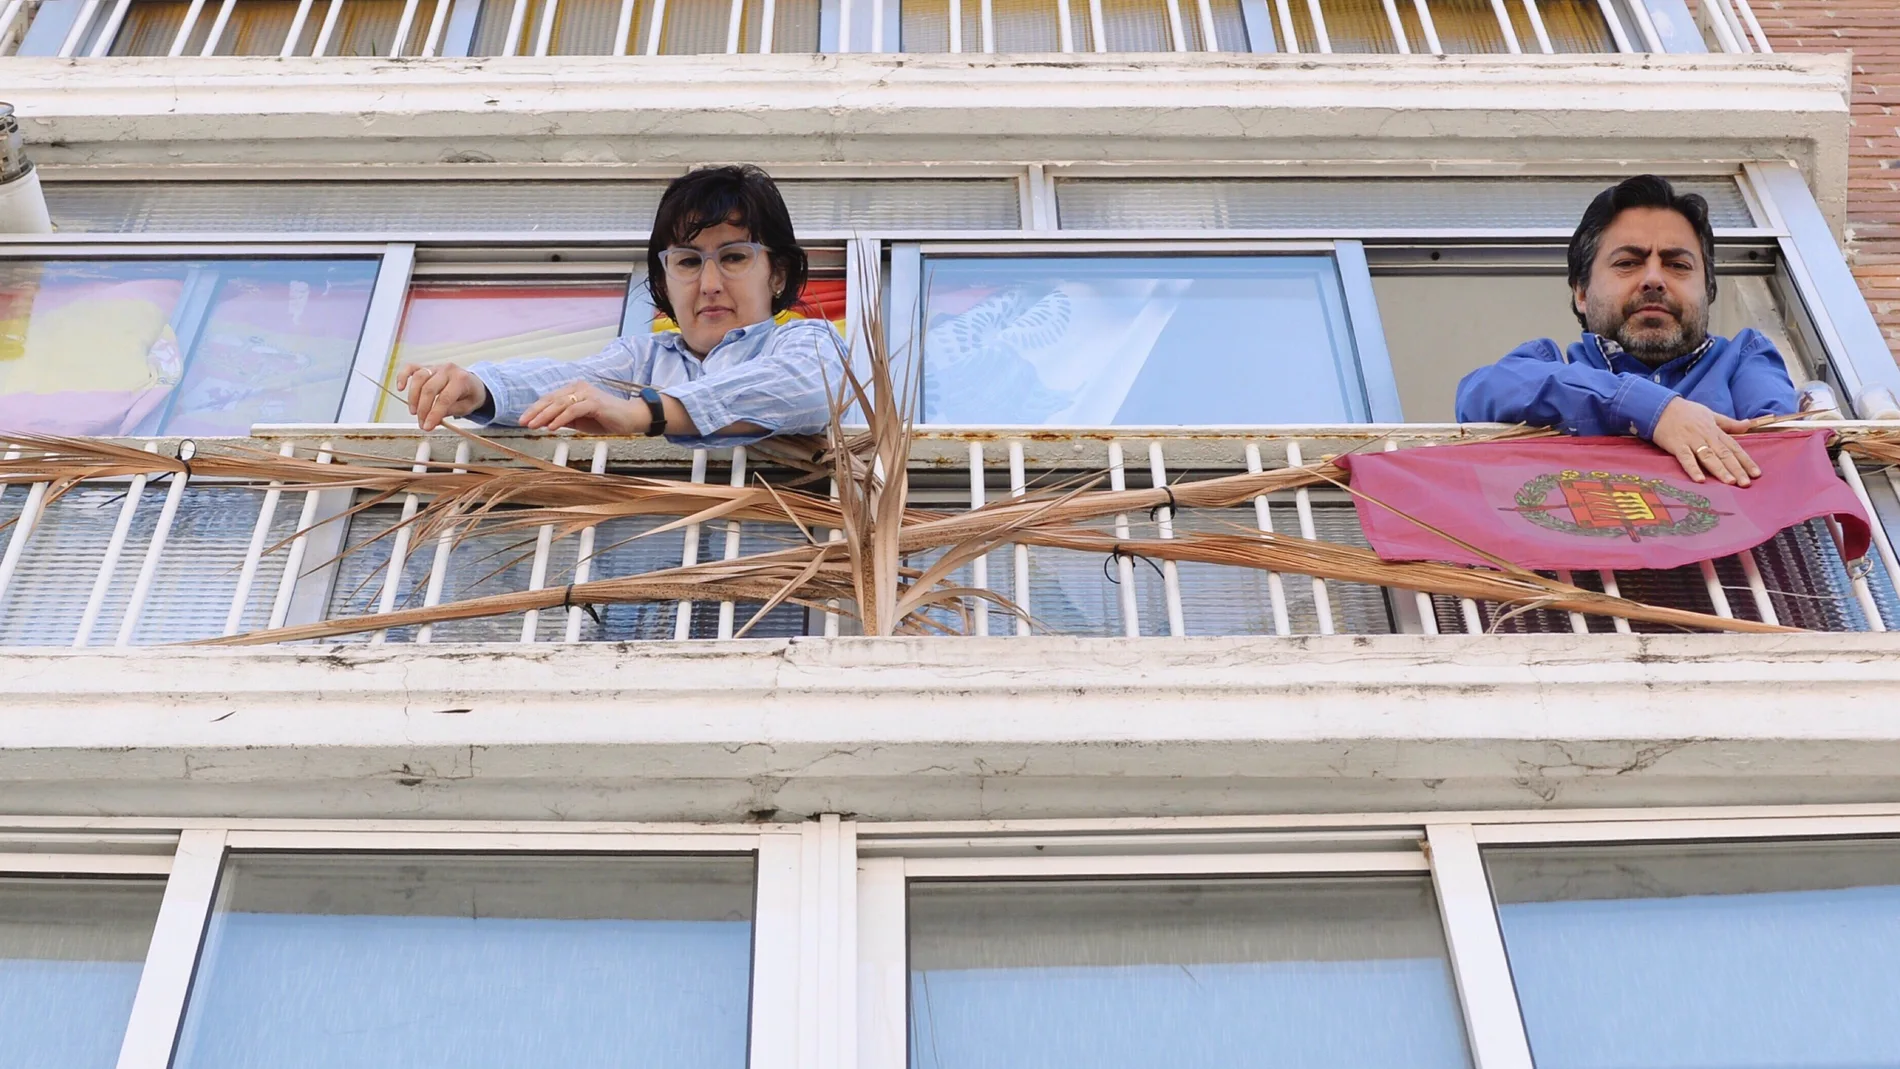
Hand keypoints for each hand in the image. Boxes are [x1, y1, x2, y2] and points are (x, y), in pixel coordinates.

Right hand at [395, 362, 487, 430]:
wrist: (474, 383)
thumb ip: (450, 411)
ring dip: (413, 397)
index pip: (444, 398)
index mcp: (461, 379)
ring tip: (414, 412)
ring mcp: (436, 366)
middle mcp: (448, 370)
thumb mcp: (467, 407)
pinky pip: (411, 368)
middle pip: (429, 389)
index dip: (434, 414)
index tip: (427, 426)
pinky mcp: (427, 367)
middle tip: (422, 423)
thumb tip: (433, 419)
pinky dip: (403, 376)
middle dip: (423, 409)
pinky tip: (400, 388)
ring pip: (419, 378)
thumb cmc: (470, 395)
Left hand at [519, 382, 649, 434]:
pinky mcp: (594, 402)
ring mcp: (587, 394)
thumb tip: (545, 422)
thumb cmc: (607, 418)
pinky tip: (552, 427)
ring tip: (534, 425)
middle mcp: (579, 388)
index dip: (535, 409)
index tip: (524, 419)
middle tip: (523, 422)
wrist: (631, 418)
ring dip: (545, 415)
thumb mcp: (580, 420)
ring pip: (560, 404)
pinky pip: (573, 411)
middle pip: (552, 399)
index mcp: (575, 390)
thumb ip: (564, 419)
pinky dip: (561, 419)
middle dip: (535, 411)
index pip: (550, 398)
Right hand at [1649, 397, 1761, 486]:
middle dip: (1736, 469)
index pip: (1734, 447)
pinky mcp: (1677, 445)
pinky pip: (1686, 458)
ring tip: (1730, 482)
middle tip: (1746, 483)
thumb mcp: (1710, 414)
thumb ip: (1729, 423)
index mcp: (1715, 431)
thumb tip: (1749, 424)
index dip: (1746, 461)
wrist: (1661, 407)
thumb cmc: (1686, 412)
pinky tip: (1700, 480)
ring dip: (1720, 470)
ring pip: (1708, 457)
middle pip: (1724, 454)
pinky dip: (1693, 468)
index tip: (1756, 473)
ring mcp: (1691, 441)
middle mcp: (1706, 436)